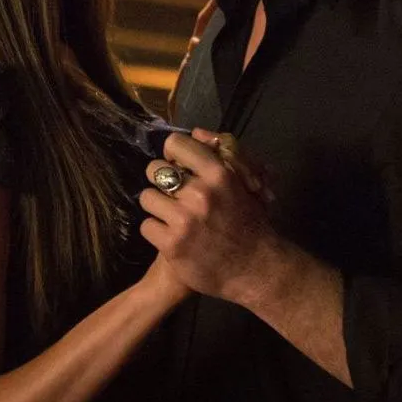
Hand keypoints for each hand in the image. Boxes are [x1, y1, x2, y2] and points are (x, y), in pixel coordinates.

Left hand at [139, 131, 283, 305]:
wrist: (255, 268)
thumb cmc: (251, 223)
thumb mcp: (245, 182)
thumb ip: (223, 155)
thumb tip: (197, 132)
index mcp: (218, 174)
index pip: (176, 144)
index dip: (172, 154)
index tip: (176, 165)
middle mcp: (200, 193)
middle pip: (154, 170)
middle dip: (161, 182)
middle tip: (173, 195)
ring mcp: (184, 219)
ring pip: (146, 198)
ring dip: (157, 208)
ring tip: (171, 217)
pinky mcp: (172, 244)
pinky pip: (147, 226)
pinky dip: (156, 232)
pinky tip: (172, 237)